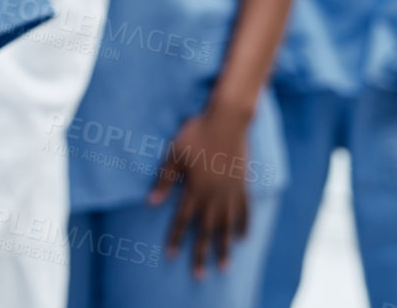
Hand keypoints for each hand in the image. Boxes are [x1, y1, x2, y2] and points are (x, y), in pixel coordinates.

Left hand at [148, 107, 252, 277]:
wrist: (228, 120)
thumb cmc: (196, 134)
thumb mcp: (174, 154)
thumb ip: (164, 180)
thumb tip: (150, 202)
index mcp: (195, 190)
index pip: (182, 220)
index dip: (176, 238)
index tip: (171, 256)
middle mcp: (214, 196)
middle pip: (206, 230)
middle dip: (201, 253)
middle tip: (200, 275)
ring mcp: (231, 193)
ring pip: (227, 227)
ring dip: (224, 247)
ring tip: (224, 266)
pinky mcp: (244, 186)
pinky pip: (245, 212)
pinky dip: (244, 227)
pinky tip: (242, 239)